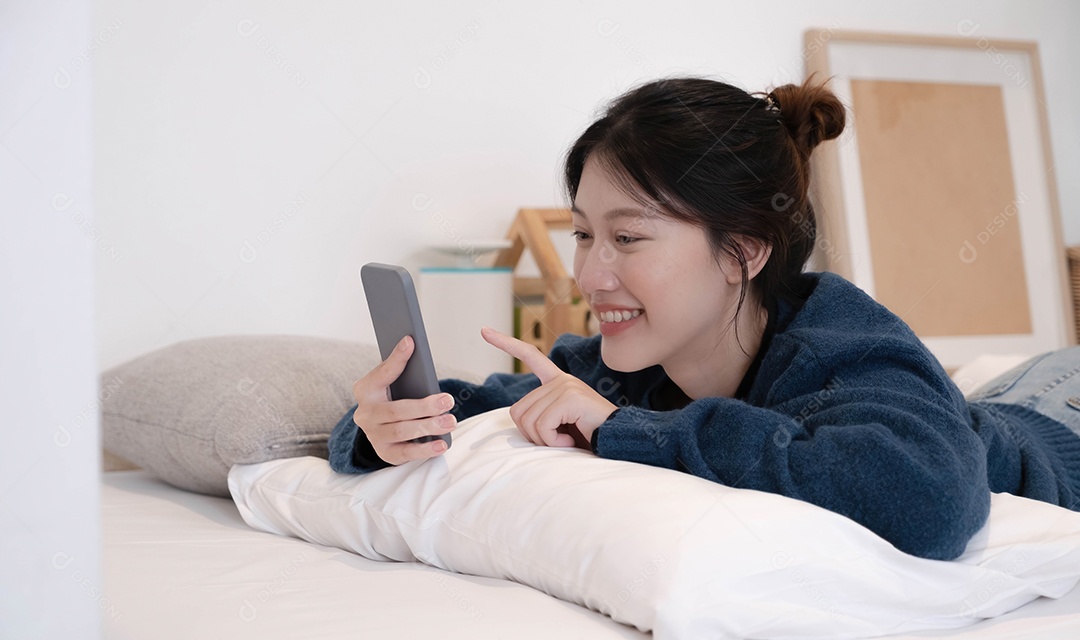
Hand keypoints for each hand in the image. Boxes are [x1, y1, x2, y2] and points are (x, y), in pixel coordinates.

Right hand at [351, 335, 455, 464]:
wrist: (380, 428)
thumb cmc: (391, 398)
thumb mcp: (391, 382)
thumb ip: (398, 368)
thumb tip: (410, 343)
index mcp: (366, 390)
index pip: (382, 373)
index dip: (396, 359)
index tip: (410, 342)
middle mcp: (365, 414)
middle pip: (396, 410)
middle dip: (424, 406)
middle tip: (448, 401)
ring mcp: (374, 435)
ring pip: (402, 431)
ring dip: (428, 426)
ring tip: (449, 421)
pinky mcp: (385, 452)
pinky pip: (405, 453)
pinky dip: (425, 450)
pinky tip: (441, 444)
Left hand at [481, 326, 615, 448]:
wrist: (619, 442)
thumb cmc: (589, 437)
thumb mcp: (559, 424)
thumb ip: (541, 414)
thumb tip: (517, 415)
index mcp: (558, 382)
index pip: (530, 356)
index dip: (506, 344)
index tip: (484, 330)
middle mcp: (561, 380)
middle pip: (519, 412)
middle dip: (534, 435)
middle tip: (558, 439)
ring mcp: (566, 386)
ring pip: (529, 422)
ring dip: (545, 440)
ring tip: (568, 439)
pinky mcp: (570, 398)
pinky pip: (543, 426)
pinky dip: (553, 442)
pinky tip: (571, 441)